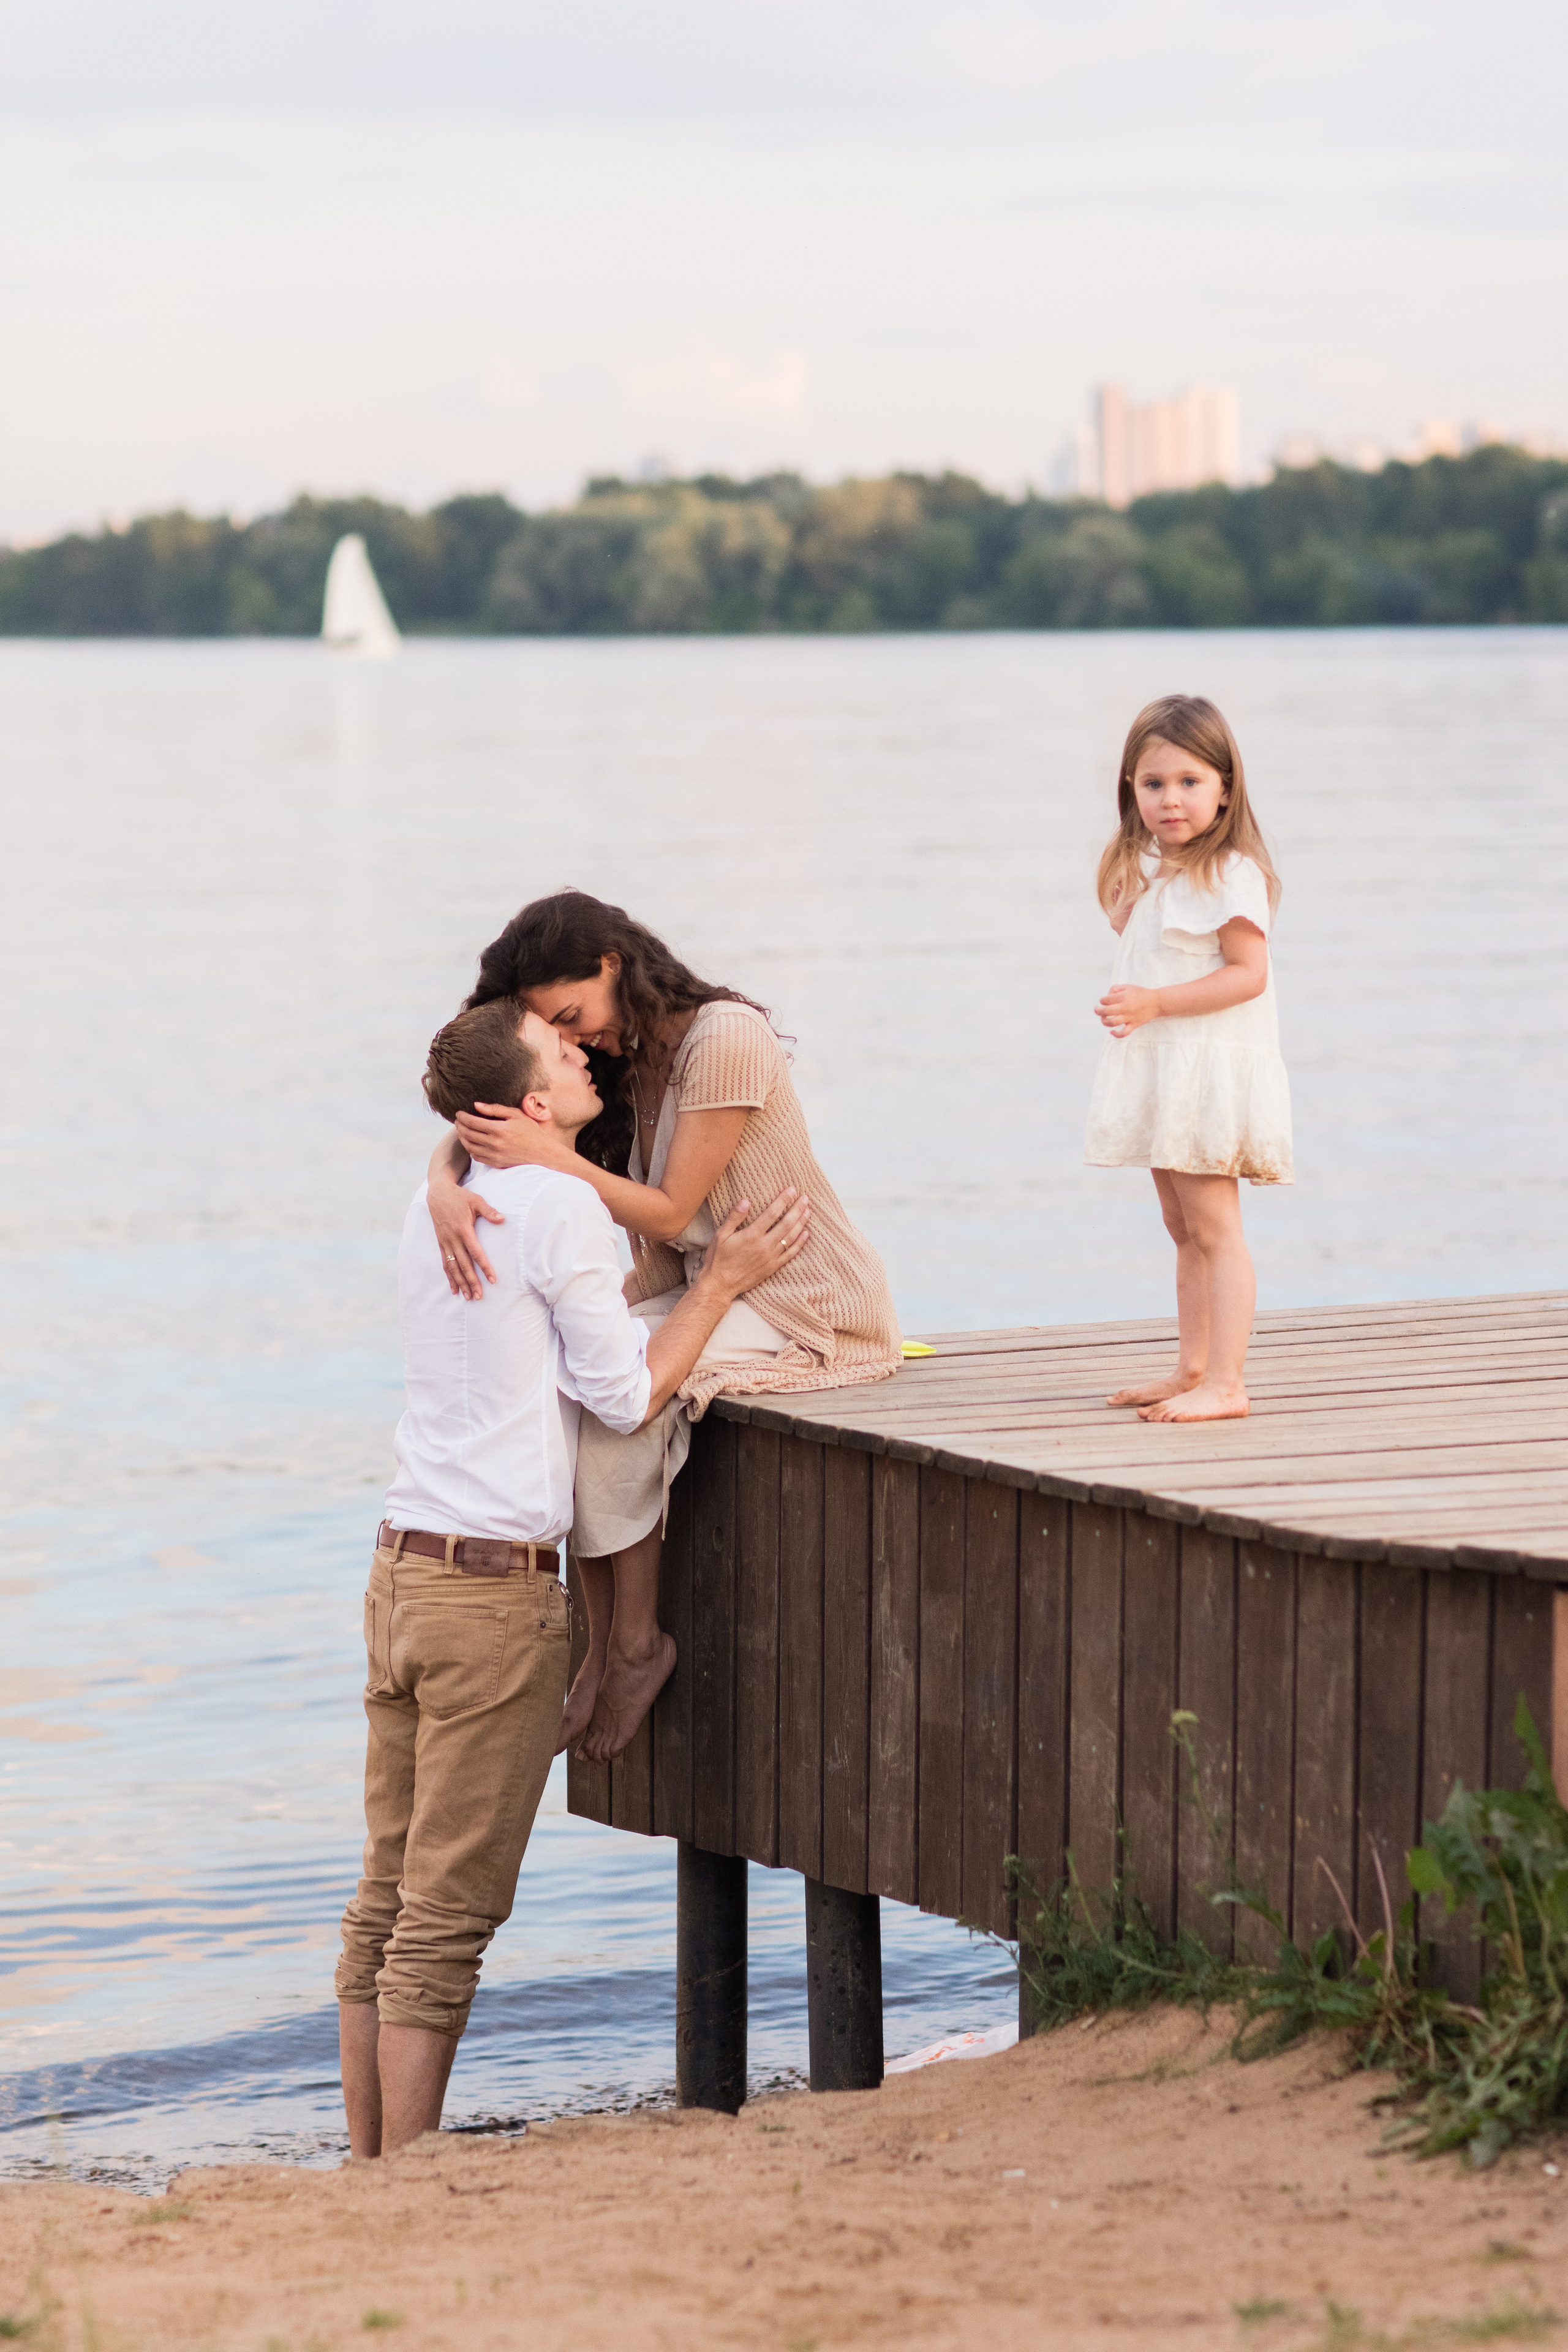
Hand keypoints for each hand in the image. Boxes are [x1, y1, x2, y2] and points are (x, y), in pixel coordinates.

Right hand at [429, 1176, 504, 1299]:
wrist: (437, 1193)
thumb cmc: (459, 1197)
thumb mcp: (476, 1200)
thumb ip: (489, 1211)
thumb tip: (503, 1219)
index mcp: (463, 1229)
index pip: (476, 1253)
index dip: (484, 1267)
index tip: (492, 1279)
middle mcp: (453, 1239)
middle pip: (464, 1265)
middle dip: (471, 1281)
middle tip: (479, 1296)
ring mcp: (445, 1242)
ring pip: (453, 1267)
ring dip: (460, 1283)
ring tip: (468, 1297)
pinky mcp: (440, 1244)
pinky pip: (444, 1264)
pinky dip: (449, 1277)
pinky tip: (453, 1289)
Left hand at [454, 1103, 575, 1172]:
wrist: (542, 1153)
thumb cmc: (531, 1131)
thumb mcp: (516, 1115)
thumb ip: (495, 1109)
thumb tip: (476, 1105)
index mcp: (499, 1129)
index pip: (472, 1122)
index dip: (462, 1117)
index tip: (459, 1113)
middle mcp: (495, 1144)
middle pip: (468, 1134)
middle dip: (459, 1126)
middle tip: (458, 1120)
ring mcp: (494, 1155)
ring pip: (469, 1146)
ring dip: (462, 1137)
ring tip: (461, 1130)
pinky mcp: (495, 1163)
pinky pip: (476, 1156)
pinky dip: (470, 1149)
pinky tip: (471, 1142)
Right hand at [701, 1189, 810, 1302]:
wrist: (720, 1285)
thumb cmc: (718, 1259)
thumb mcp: (720, 1235)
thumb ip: (734, 1217)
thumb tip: (746, 1201)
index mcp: (752, 1235)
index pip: (772, 1213)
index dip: (783, 1200)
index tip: (792, 1190)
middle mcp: (764, 1245)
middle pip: (786, 1224)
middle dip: (797, 1209)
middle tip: (805, 1198)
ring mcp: (771, 1257)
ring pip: (791, 1237)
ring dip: (801, 1223)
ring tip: (808, 1211)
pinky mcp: (773, 1267)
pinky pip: (790, 1254)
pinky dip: (800, 1243)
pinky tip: (806, 1234)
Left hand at [1096, 984, 1162, 1036]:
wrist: (1157, 1002)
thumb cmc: (1141, 994)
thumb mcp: (1128, 986)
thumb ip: (1116, 989)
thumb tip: (1106, 995)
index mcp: (1124, 997)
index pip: (1106, 1000)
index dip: (1102, 1000)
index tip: (1104, 1001)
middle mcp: (1126, 1007)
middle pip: (1106, 1011)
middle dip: (1098, 1010)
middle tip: (1097, 1009)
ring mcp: (1130, 1017)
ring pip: (1112, 1022)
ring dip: (1104, 1021)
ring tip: (1103, 1018)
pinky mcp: (1134, 1025)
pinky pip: (1124, 1033)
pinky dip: (1116, 1034)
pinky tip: (1112, 1032)